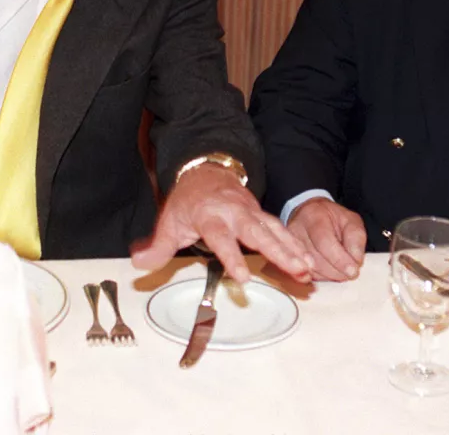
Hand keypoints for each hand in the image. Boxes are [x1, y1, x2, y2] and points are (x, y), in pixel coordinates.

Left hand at [130, 164, 313, 284]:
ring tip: (309, 270)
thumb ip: (159, 246)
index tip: (244, 278)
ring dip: (294, 250)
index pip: (223, 239)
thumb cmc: (189, 200)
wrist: (207, 170)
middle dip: (280, 252)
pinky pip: (281, 230)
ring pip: (276, 230)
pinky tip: (308, 262)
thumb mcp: (170, 221)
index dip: (233, 258)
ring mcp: (252, 212)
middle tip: (297, 270)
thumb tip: (140, 264)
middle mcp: (236, 212)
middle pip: (260, 233)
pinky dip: (296, 244)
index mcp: (211, 215)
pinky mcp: (262, 214)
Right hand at [287, 197, 365, 281]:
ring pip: (311, 271)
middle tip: (350, 271)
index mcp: (313, 216)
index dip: (339, 259)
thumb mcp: (351, 221)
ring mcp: (288, 246)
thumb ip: (356, 238)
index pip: (324, 241)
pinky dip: (322, 277)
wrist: (311, 217)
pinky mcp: (287, 260)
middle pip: (316, 260)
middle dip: (337, 271)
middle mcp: (295, 230)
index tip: (353, 271)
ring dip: (330, 275)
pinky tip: (329, 269)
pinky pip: (306, 276)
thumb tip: (355, 262)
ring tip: (340, 267)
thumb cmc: (333, 220)